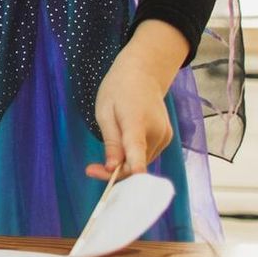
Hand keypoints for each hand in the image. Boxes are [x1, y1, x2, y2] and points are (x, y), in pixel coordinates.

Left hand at [88, 36, 179, 180]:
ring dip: (125, 165)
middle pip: (137, 164)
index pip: (136, 150)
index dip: (131, 170)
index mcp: (136, 121)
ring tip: (105, 156)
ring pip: (142, 162)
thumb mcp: (104, 112)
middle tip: (91, 169)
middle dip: (115, 171)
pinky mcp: (166, 139)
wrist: (143, 75)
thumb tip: (112, 168)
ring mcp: (164, 136)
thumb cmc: (118, 89)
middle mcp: (156, 132)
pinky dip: (134, 157)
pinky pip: (147, 155)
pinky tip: (122, 147)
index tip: (122, 181)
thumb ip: (110, 141)